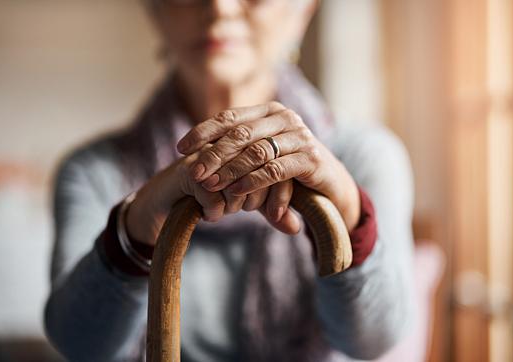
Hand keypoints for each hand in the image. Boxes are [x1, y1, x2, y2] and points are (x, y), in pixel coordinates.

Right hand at [125, 142, 298, 246]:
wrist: (167, 201)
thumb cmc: (212, 197)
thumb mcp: (249, 203)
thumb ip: (273, 211)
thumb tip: (297, 227)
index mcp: (249, 145)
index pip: (278, 165)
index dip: (281, 193)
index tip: (274, 214)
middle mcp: (230, 146)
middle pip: (262, 171)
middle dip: (258, 199)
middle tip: (244, 210)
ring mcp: (209, 155)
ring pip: (238, 182)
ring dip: (236, 204)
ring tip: (227, 212)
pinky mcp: (190, 170)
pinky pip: (213, 194)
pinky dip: (216, 210)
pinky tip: (211, 215)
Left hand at [176, 101, 360, 230]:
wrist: (331, 185)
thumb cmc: (289, 170)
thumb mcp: (261, 157)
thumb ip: (236, 152)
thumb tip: (193, 156)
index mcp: (270, 111)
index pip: (230, 117)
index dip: (203, 131)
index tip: (181, 148)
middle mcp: (285, 118)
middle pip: (240, 134)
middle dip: (212, 154)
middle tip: (193, 172)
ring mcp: (300, 136)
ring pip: (256, 151)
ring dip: (229, 170)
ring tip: (210, 185)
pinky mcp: (310, 158)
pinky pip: (274, 169)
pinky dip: (252, 181)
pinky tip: (235, 191)